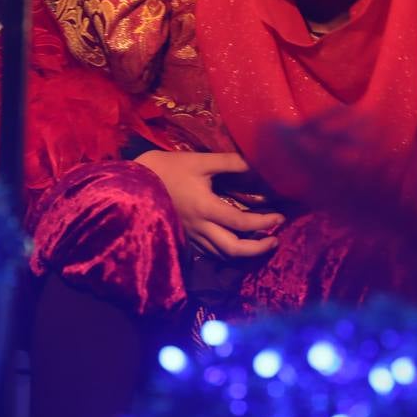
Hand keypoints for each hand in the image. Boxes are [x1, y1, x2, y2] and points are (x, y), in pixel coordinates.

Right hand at [135, 151, 283, 259]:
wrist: (136, 182)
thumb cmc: (170, 168)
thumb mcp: (201, 161)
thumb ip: (230, 163)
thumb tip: (259, 163)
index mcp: (205, 208)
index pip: (241, 223)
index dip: (263, 223)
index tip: (279, 218)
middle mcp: (200, 228)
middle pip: (232, 250)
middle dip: (258, 250)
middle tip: (275, 240)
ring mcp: (191, 236)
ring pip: (221, 256)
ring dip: (244, 254)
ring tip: (262, 244)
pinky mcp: (185, 238)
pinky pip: (210, 253)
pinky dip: (227, 253)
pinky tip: (237, 245)